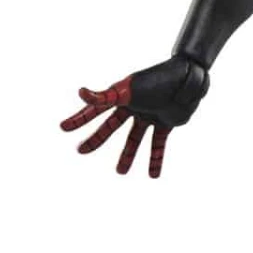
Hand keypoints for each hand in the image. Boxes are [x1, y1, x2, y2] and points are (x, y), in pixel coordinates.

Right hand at [59, 56, 209, 177]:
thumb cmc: (158, 79)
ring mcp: (150, 115)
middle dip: (97, 139)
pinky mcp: (166, 123)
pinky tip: (153, 176)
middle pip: (111, 126)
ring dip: (128, 156)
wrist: (189, 76)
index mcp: (123, 96)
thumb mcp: (129, 90)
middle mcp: (135, 107)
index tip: (63, 128)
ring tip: (120, 172)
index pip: (96, 109)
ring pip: (135, 139)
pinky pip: (158, 144)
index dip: (80, 119)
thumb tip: (80, 93)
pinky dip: (156, 160)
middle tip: (80, 151)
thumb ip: (105, 96)